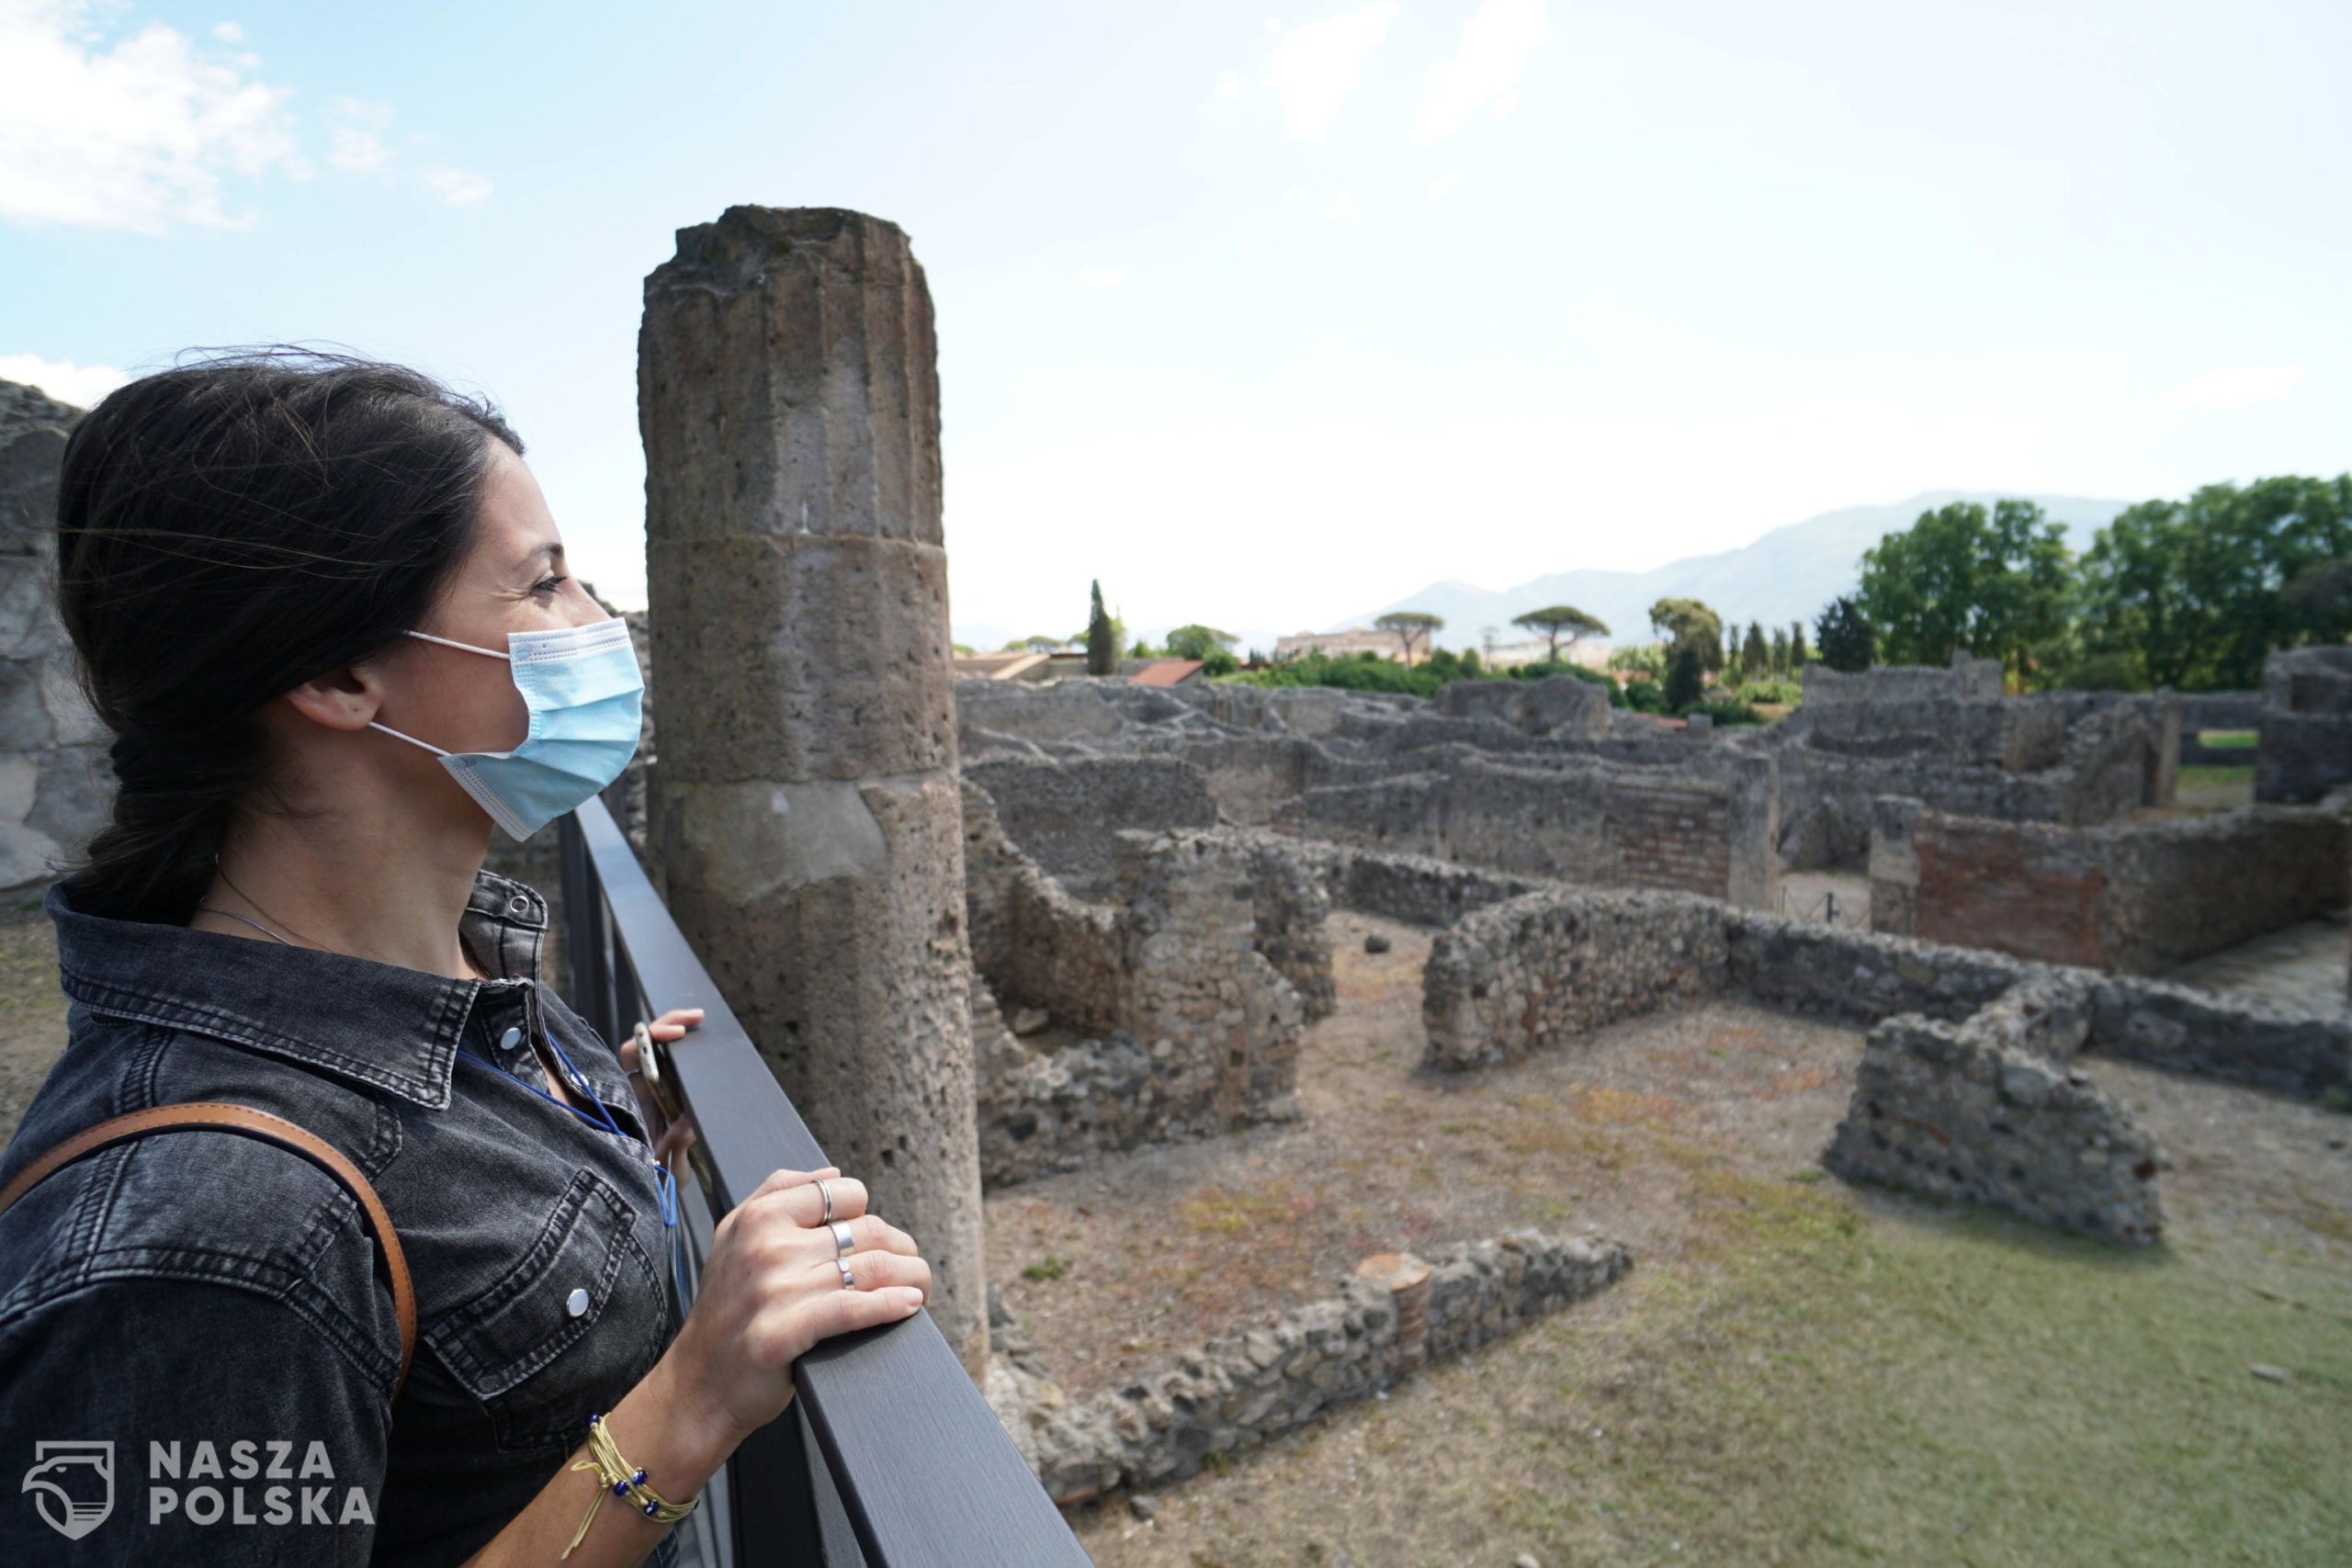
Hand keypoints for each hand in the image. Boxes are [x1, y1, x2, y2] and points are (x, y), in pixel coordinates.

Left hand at [620, 1008, 701, 1161]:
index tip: (674, 1034)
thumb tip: (692, 1119)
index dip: (649, 1038)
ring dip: (680, 1031)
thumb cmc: (651, 1176)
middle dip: (669, 1023)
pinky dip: (691, 1054)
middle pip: (647, 1043)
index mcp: (632, 1098)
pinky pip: (679, 1068)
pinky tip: (707, 1046)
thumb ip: (676, 1143)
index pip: (633, 1054)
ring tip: (701, 1020)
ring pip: (663, 1052)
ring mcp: (656, 1090)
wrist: (648, 1192)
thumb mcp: (663, 1162)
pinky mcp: (674, 1097)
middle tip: (696, 1018)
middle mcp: (641, 1089)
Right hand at [651, 1166, 931, 1451]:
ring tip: (919, 1287)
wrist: (699, 1384)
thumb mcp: (734, 1236)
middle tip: (910, 1267)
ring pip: (871, 1267)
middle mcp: (766, 1247)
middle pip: (867, 1231)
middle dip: (901, 1249)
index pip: (844, 1194)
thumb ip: (779, 1192)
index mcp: (758, 1217)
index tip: (874, 1239)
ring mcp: (774, 1290)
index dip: (867, 1214)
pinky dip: (891, 1304)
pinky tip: (910, 1304)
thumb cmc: (726, 1310)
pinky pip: (853, 1308)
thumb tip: (834, 1173)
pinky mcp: (784, 1332)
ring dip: (911, 1276)